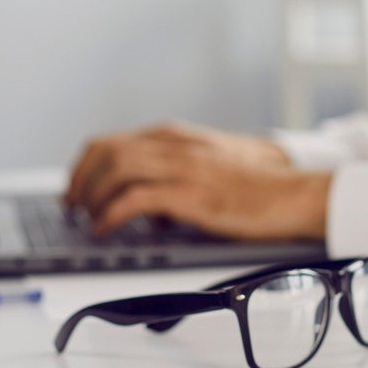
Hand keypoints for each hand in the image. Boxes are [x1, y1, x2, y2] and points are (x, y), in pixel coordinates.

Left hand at [64, 123, 329, 240]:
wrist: (295, 193)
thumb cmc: (261, 185)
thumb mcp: (213, 166)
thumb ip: (179, 174)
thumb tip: (151, 207)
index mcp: (178, 136)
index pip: (113, 141)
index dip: (85, 166)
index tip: (77, 188)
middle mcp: (175, 145)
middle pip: (105, 152)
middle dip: (80, 181)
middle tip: (73, 207)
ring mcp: (183, 168)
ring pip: (114, 170)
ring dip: (92, 198)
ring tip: (89, 219)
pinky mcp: (190, 194)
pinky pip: (133, 200)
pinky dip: (111, 216)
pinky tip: (107, 231)